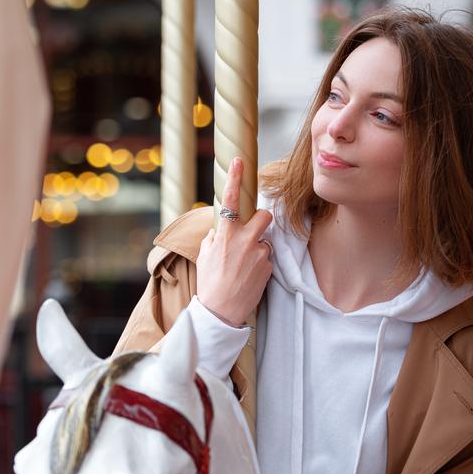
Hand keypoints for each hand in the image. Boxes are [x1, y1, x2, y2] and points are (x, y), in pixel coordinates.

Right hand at [196, 157, 274, 326]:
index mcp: (225, 235)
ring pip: (265, 241)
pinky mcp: (268, 268)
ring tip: (243, 267)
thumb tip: (219, 230)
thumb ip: (213, 238)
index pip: (230, 200)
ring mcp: (259, 254)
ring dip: (257, 248)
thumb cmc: (209, 284)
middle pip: (264, 216)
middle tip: (252, 231)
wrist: (220, 312)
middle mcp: (244, 241)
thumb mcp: (204, 257)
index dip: (234, 178)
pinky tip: (248, 278)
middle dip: (261, 220)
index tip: (238, 161)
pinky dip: (259, 266)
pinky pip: (266, 259)